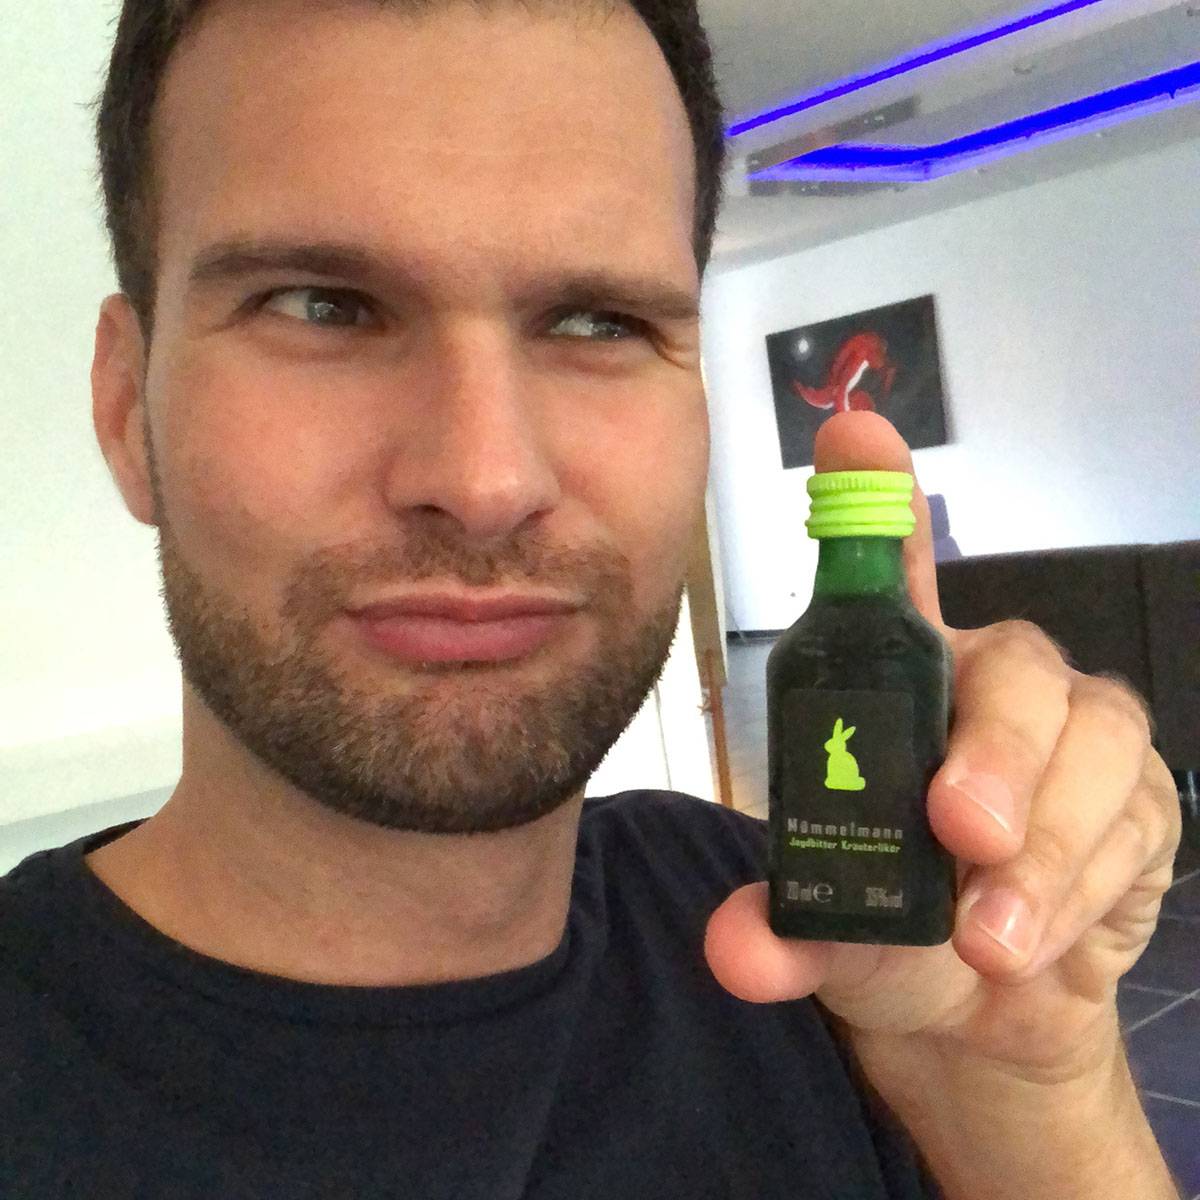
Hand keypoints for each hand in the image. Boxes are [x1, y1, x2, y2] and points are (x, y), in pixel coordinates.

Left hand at [704, 411, 1181, 1093]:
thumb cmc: (895, 930)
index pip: (889, 571)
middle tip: (958, 831)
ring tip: (989, 937)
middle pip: (1016, 665)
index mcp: (902, 681)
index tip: (855, 435)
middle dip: (996, 750)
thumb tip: (737, 949)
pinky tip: (1033, 941)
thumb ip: (786, 930)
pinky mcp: (1142, 805)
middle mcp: (991, 686)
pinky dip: (1083, 888)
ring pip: (1093, 743)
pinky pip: (1137, 822)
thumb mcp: (830, 929)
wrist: (982, 1012)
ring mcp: (1076, 740)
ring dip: (1048, 844)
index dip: (877, 499)